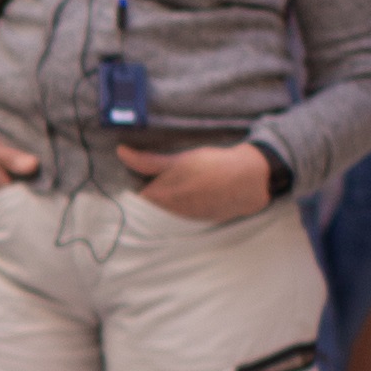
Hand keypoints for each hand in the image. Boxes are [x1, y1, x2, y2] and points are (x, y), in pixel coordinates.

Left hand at [117, 140, 278, 225]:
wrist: (248, 180)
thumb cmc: (212, 166)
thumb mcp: (179, 160)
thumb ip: (148, 161)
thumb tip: (121, 152)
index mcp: (163, 197)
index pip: (135, 198)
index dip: (131, 186)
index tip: (131, 176)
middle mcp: (172, 212)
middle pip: (148, 205)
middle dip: (146, 192)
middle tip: (149, 176)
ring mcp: (186, 218)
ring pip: (164, 210)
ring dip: (162, 200)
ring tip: (172, 183)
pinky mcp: (200, 219)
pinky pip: (181, 213)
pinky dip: (179, 204)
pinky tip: (187, 192)